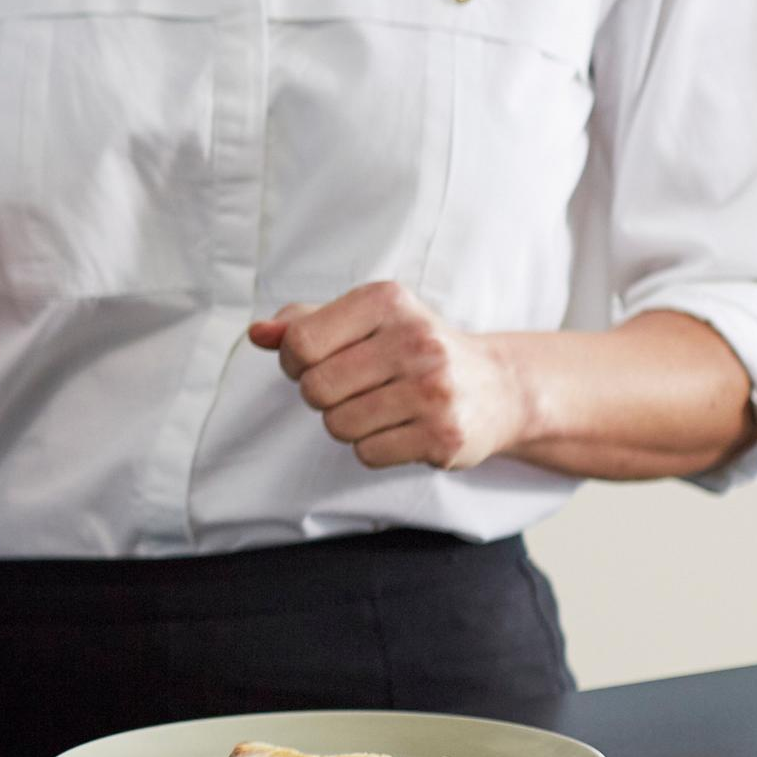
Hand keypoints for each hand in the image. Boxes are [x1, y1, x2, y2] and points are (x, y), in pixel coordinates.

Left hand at [252, 282, 538, 470]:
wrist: (500, 387)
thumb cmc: (414, 349)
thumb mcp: (365, 320)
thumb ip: (304, 322)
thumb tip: (257, 333)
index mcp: (388, 302)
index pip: (301, 342)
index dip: (294, 361)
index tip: (315, 362)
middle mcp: (416, 341)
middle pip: (316, 389)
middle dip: (323, 395)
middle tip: (355, 388)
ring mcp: (435, 391)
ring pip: (338, 425)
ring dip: (348, 423)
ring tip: (381, 406)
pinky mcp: (444, 437)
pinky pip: (367, 454)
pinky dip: (373, 447)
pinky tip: (402, 428)